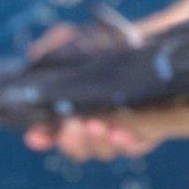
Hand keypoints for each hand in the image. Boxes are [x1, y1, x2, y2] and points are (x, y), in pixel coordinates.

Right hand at [21, 25, 158, 159]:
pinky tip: (120, 132)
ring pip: (102, 151)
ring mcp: (118, 132)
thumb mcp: (81, 38)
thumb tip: (36, 54)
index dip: (40, 138)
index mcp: (69, 113)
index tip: (35, 134)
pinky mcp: (147, 133)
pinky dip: (125, 144)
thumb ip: (57, 44)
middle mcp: (92, 128)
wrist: (152, 48)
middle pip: (75, 148)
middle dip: (71, 140)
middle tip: (73, 124)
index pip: (47, 135)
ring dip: (96, 141)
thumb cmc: (108, 45)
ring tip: (96, 124)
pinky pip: (134, 147)